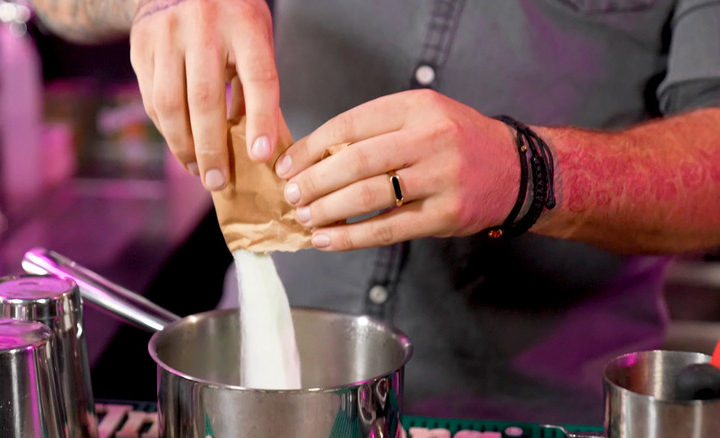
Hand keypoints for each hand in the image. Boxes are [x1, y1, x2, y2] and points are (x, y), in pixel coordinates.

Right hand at [129, 0, 278, 189]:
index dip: (261, 121)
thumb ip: (255, 85)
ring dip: (183, 146)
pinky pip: (151, 99)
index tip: (261, 157)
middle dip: (211, 148)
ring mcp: (166, 34)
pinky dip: (166, 130)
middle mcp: (203, 26)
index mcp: (244, 24)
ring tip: (198, 170)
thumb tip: (257, 146)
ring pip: (170, 104)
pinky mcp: (141, 45)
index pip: (258, 79)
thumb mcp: (255, 38)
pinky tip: (181, 146)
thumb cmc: (230, 19)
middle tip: (218, 181)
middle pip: (205, 99)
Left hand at [275, 89, 521, 250]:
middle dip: (314, 181)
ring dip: (328, 210)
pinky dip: (351, 237)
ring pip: (369, 196)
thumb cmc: (457, 142)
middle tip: (291, 195)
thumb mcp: (422, 117)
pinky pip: (388, 229)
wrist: (516, 169)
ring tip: (304, 217)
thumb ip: (377, 132)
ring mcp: (441, 177)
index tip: (287, 165)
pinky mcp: (446, 214)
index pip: (349, 125)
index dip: (311, 147)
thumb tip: (317, 159)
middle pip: (355, 161)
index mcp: (417, 107)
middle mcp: (430, 137)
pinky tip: (327, 240)